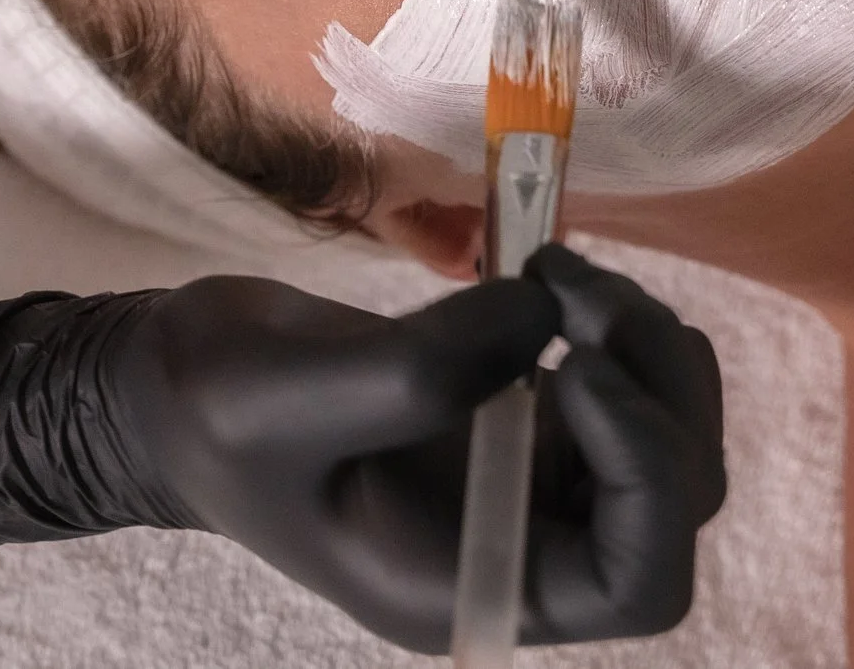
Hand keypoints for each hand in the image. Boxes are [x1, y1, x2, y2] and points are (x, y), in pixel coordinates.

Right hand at [0, 245, 724, 653]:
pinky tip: (545, 277)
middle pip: (677, 498)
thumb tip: (545, 314)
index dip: (648, 474)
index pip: (636, 581)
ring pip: (670, 435)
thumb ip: (419, 369)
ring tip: (557, 267)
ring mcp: (531, 485)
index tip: (576, 369)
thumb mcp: (286, 394)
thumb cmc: (211, 414)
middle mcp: (520, 548)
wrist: (177, 387)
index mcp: (469, 587)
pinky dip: (613, 323)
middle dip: (654, 384)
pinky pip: (628, 386)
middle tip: (568, 281)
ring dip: (644, 342)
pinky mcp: (528, 422)